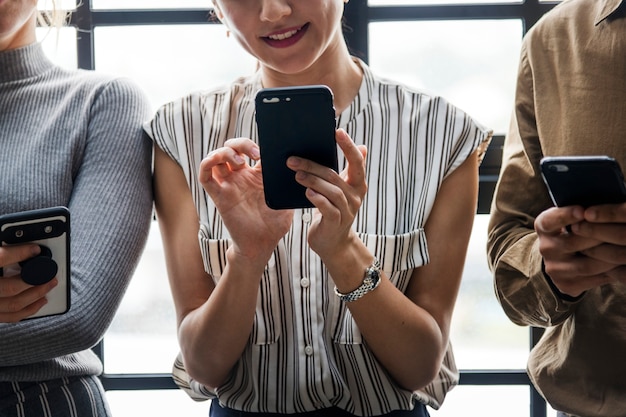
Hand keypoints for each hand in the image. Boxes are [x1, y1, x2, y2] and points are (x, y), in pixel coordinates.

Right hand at [0, 244, 57, 321]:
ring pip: (13, 305)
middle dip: (35, 281)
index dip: (20, 253)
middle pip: (11, 288)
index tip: (34, 249)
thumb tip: (18, 244)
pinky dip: (27, 310)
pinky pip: (9, 317)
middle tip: (49, 273)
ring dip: (36, 296)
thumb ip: (3, 254)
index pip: (0, 258)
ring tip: (49, 286)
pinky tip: (39, 302)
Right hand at [198, 138, 292, 260]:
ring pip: (216, 158)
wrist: (262, 245)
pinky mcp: (218, 196)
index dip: (255, 144)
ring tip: (240, 161)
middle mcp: (240, 178)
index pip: (250, 150)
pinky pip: (205, 176)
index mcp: (257, 176)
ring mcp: (228, 185)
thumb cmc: (274, 225)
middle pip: (231, 148)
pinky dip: (206, 164)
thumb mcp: (286, 200)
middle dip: (240, 144)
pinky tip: (215, 162)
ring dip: (224, 152)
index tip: (266, 150)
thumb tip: (300, 169)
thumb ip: (288, 185)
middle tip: (254, 153)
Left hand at [287, 129, 367, 259]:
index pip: (357, 162)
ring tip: (296, 174)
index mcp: (357, 184)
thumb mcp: (342, 189)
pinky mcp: (336, 223)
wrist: (333, 242)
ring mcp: (347, 211)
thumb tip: (362, 146)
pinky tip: (307, 193)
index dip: (348, 146)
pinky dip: (317, 199)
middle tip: (293, 159)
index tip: (337, 131)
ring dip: (312, 180)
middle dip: (313, 165)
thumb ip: (348, 170)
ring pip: (332, 191)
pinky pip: (328, 208)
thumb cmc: (334, 210)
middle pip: (335, 176)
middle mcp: (355, 196)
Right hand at [535, 204, 621, 296]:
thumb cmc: (573, 230)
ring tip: (625, 247)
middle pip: (573, 243)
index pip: (551, 220)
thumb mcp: (569, 217)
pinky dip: (611, 272)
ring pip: (587, 265)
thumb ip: (581, 212)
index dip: (565, 215)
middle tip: (620, 229)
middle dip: (599, 235)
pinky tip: (622, 264)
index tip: (582, 210)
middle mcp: (546, 248)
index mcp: (544, 226)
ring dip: (610, 257)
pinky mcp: (567, 284)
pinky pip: (594, 280)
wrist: (561, 258)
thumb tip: (604, 208)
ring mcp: (555, 269)